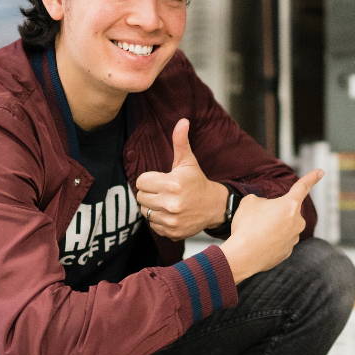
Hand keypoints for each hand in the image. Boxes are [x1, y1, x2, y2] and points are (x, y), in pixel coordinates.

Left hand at [135, 118, 227, 240]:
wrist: (214, 206)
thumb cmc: (197, 182)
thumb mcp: (188, 162)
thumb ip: (180, 142)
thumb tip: (182, 121)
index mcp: (173, 184)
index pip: (141, 182)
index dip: (149, 180)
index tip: (160, 180)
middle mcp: (171, 204)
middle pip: (141, 197)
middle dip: (150, 193)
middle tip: (163, 191)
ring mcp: (171, 220)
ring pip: (145, 212)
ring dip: (153, 207)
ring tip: (166, 202)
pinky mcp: (172, 232)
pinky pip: (152, 225)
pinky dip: (158, 220)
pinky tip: (170, 213)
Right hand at [221, 169, 322, 283]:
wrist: (242, 256)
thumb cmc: (247, 226)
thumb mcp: (249, 202)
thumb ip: (261, 200)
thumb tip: (264, 207)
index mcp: (290, 205)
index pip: (302, 187)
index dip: (312, 177)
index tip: (321, 172)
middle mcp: (297, 222)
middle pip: (287, 211)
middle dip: (275, 212)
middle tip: (257, 218)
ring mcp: (293, 239)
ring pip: (283, 228)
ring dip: (271, 227)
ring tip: (255, 232)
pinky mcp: (287, 253)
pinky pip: (278, 242)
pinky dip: (269, 242)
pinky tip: (257, 244)